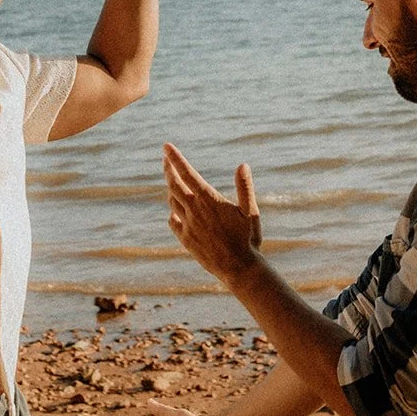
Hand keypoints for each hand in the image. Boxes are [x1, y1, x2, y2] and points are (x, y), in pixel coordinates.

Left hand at [163, 144, 261, 284]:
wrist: (238, 269)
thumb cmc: (248, 238)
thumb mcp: (250, 211)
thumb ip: (245, 187)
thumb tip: (243, 165)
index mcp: (209, 200)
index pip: (187, 173)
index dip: (175, 158)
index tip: (166, 146)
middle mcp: (194, 211)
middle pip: (173, 184)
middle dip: (168, 169)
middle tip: (166, 159)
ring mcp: (188, 226)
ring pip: (172, 201)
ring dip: (171, 188)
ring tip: (173, 180)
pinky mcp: (185, 240)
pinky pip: (173, 221)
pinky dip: (173, 211)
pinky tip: (176, 210)